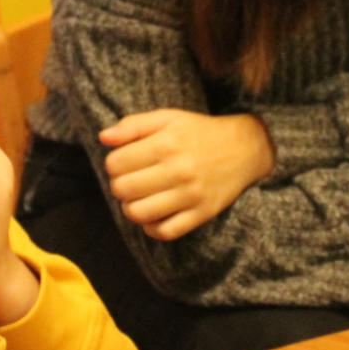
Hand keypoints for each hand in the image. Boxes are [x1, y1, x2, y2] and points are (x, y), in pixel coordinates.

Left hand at [99, 110, 273, 240]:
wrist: (245, 149)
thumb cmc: (199, 132)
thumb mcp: (168, 118)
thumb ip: (134, 125)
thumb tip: (104, 137)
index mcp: (167, 143)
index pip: (116, 164)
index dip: (113, 163)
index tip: (124, 162)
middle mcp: (179, 170)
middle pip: (123, 189)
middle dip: (119, 186)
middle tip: (130, 180)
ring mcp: (191, 195)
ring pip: (139, 214)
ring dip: (131, 208)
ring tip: (138, 198)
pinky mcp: (202, 214)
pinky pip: (165, 232)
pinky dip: (152, 227)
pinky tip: (153, 214)